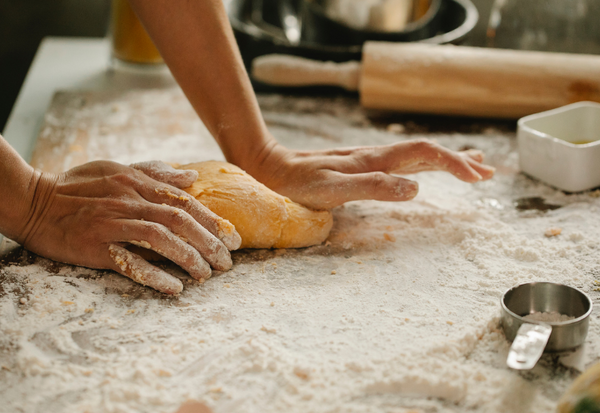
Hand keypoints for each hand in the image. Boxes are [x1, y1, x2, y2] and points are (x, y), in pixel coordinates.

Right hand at [16, 161, 240, 294]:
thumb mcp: (117, 169)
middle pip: (180, 221)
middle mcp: (129, 201)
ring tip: (207, 275)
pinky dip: (155, 275)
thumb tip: (190, 177)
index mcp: (137, 183)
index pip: (185, 202)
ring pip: (161, 239)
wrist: (33, 201)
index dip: (213, 221)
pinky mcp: (95, 246)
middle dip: (210, 243)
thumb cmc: (76, 185)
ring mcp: (112, 224)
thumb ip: (155, 173)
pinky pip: (130, 262)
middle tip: (228, 263)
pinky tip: (175, 287)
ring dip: (189, 258)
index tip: (234, 238)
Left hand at [245, 139, 494, 209]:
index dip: (455, 163)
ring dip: (447, 161)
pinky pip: (402, 162)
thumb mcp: (333, 190)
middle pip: (428, 151)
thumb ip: (373, 188)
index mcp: (376, 160)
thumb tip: (417, 188)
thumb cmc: (299, 184)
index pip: (426, 154)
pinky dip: (425, 164)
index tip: (478, 179)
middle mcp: (377, 156)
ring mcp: (371, 160)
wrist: (274, 168)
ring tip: (473, 167)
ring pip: (417, 155)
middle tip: (488, 172)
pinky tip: (425, 170)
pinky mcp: (362, 166)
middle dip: (460, 161)